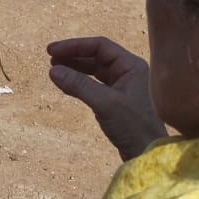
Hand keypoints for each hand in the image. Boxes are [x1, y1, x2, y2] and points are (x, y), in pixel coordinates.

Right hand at [47, 37, 167, 160]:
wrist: (148, 153)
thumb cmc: (134, 126)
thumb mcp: (105, 103)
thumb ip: (79, 85)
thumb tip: (53, 70)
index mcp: (131, 66)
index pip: (100, 46)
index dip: (74, 46)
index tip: (52, 50)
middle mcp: (128, 73)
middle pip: (96, 57)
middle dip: (73, 56)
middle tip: (50, 59)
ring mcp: (123, 87)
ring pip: (94, 72)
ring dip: (75, 69)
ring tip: (54, 70)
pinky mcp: (117, 101)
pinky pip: (94, 86)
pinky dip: (79, 84)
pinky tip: (66, 85)